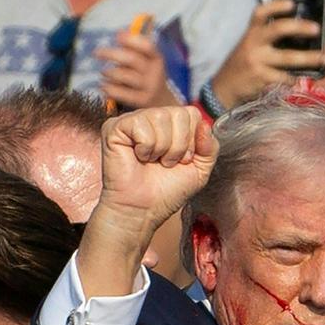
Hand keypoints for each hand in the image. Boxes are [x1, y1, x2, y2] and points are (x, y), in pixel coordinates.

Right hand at [94, 105, 216, 237]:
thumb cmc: (167, 192)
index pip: (192, 113)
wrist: (142, 210)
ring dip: (162, 148)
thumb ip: (210, 147)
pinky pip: (141, 125)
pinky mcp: (115, 127)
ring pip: (160, 117)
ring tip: (153, 162)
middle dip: (178, 145)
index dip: (192, 141)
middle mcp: (152, 118)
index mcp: (171, 125)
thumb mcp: (200, 170)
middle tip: (165, 163)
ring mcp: (132, 120)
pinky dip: (145, 147)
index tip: (182, 161)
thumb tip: (205, 123)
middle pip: (179, 113)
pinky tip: (138, 157)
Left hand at [95, 31, 180, 108]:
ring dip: (110, 72)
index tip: (117, 37)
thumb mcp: (146, 61)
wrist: (161, 102)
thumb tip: (120, 32)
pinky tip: (103, 86)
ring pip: (125, 76)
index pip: (147, 46)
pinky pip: (122, 94)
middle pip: (132, 60)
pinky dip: (110, 89)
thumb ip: (134, 47)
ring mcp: (149, 88)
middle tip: (97, 52)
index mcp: (157, 59)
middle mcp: (155, 73)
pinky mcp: (142, 101)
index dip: (132, 40)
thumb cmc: (146, 75)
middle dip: (112, 54)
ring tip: (103, 72)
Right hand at [209, 0, 322, 108]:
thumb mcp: (250, 46)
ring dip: (308, 58)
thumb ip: (268, 40)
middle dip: (300, 28)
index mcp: (252, 33)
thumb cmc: (242, 65)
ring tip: (324, 58)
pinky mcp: (261, 79)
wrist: (224, 88)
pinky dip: (298, 79)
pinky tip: (307, 80)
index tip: (291, 4)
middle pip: (278, 29)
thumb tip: (298, 36)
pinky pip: (285, 78)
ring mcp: (257, 61)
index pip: (261, 13)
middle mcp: (253, 44)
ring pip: (287, 57)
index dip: (276, 6)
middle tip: (316, 29)